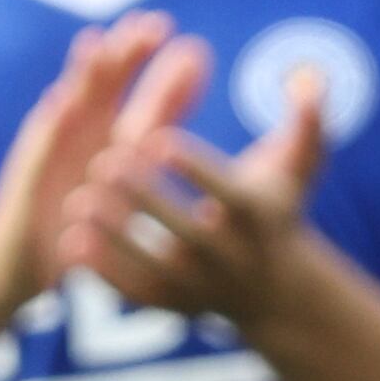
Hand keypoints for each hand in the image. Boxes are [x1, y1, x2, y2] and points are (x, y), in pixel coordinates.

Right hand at [0, 14, 187, 323]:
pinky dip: (50, 125)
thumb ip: (154, 142)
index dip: (165, 74)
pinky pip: (39, 150)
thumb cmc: (78, 226)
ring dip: (85, 75)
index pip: (143, 99)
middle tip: (154, 26)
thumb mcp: (126, 186)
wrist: (23, 266)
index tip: (196, 49)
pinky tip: (60, 101)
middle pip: (106, 88)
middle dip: (128, 57)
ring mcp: (50, 153)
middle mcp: (81, 138)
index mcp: (111, 141)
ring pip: (69, 106)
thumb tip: (199, 116)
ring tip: (102, 44)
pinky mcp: (26, 179)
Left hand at [58, 58, 327, 331]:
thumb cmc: (279, 208)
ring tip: (77, 201)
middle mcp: (232, 257)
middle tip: (103, 162)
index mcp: (257, 216)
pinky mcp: (175, 306)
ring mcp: (202, 286)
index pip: (228, 192)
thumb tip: (308, 75)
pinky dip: (105, 272)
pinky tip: (71, 242)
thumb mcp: (299, 166)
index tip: (160, 137)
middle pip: (187, 231)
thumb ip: (307, 119)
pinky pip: (137, 293)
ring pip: (156, 266)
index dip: (195, 167)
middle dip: (146, 199)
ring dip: (116, 237)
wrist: (277, 289)